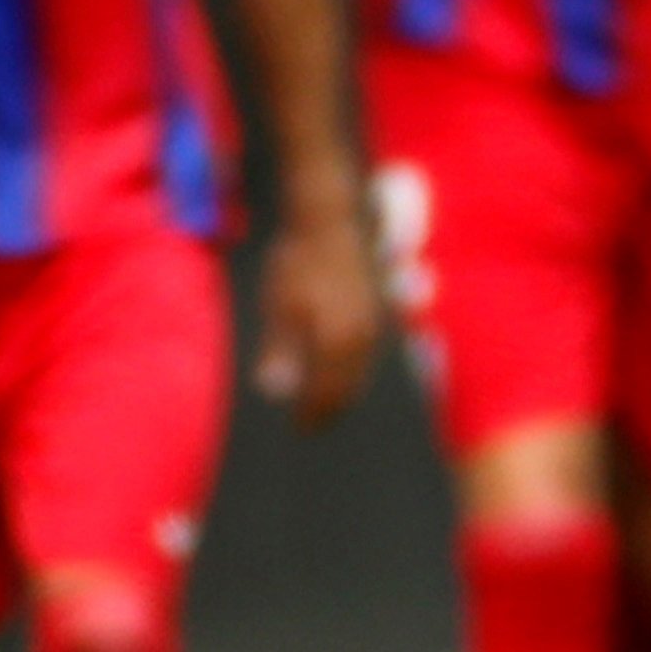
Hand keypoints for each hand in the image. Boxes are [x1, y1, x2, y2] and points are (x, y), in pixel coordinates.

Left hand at [252, 196, 381, 429]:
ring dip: (343, 391)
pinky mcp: (375, 310)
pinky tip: (339, 370)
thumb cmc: (298, 263)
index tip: (299, 429)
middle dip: (329, 408)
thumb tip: (275, 391)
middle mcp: (363, 338)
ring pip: (360, 371)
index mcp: (339, 341)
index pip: (328, 392)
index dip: (313, 414)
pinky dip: (352, 369)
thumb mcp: (278, 307)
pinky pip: (366, 352)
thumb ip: (279, 351)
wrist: (329, 222)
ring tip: (324, 405)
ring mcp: (373, 324)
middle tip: (311, 426)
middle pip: (348, 387)